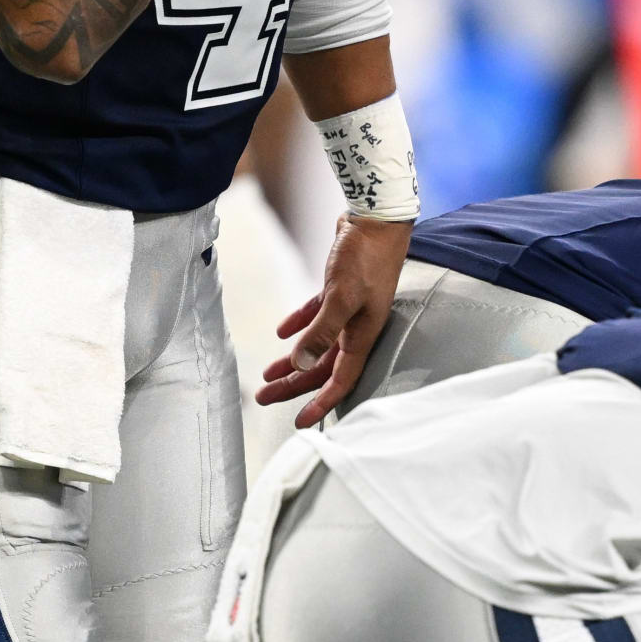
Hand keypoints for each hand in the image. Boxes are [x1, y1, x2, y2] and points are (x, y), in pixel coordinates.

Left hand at [256, 215, 410, 425]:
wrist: (376, 218)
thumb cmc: (364, 257)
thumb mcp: (341, 296)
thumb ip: (321, 331)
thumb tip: (301, 364)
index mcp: (362, 335)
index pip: (340, 380)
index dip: (320, 404)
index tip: (299, 423)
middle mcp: (357, 328)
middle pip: (322, 367)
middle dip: (294, 385)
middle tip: (264, 398)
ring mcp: (349, 310)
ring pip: (317, 345)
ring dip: (293, 360)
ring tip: (267, 374)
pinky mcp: (340, 291)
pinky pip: (317, 317)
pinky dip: (300, 326)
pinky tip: (282, 333)